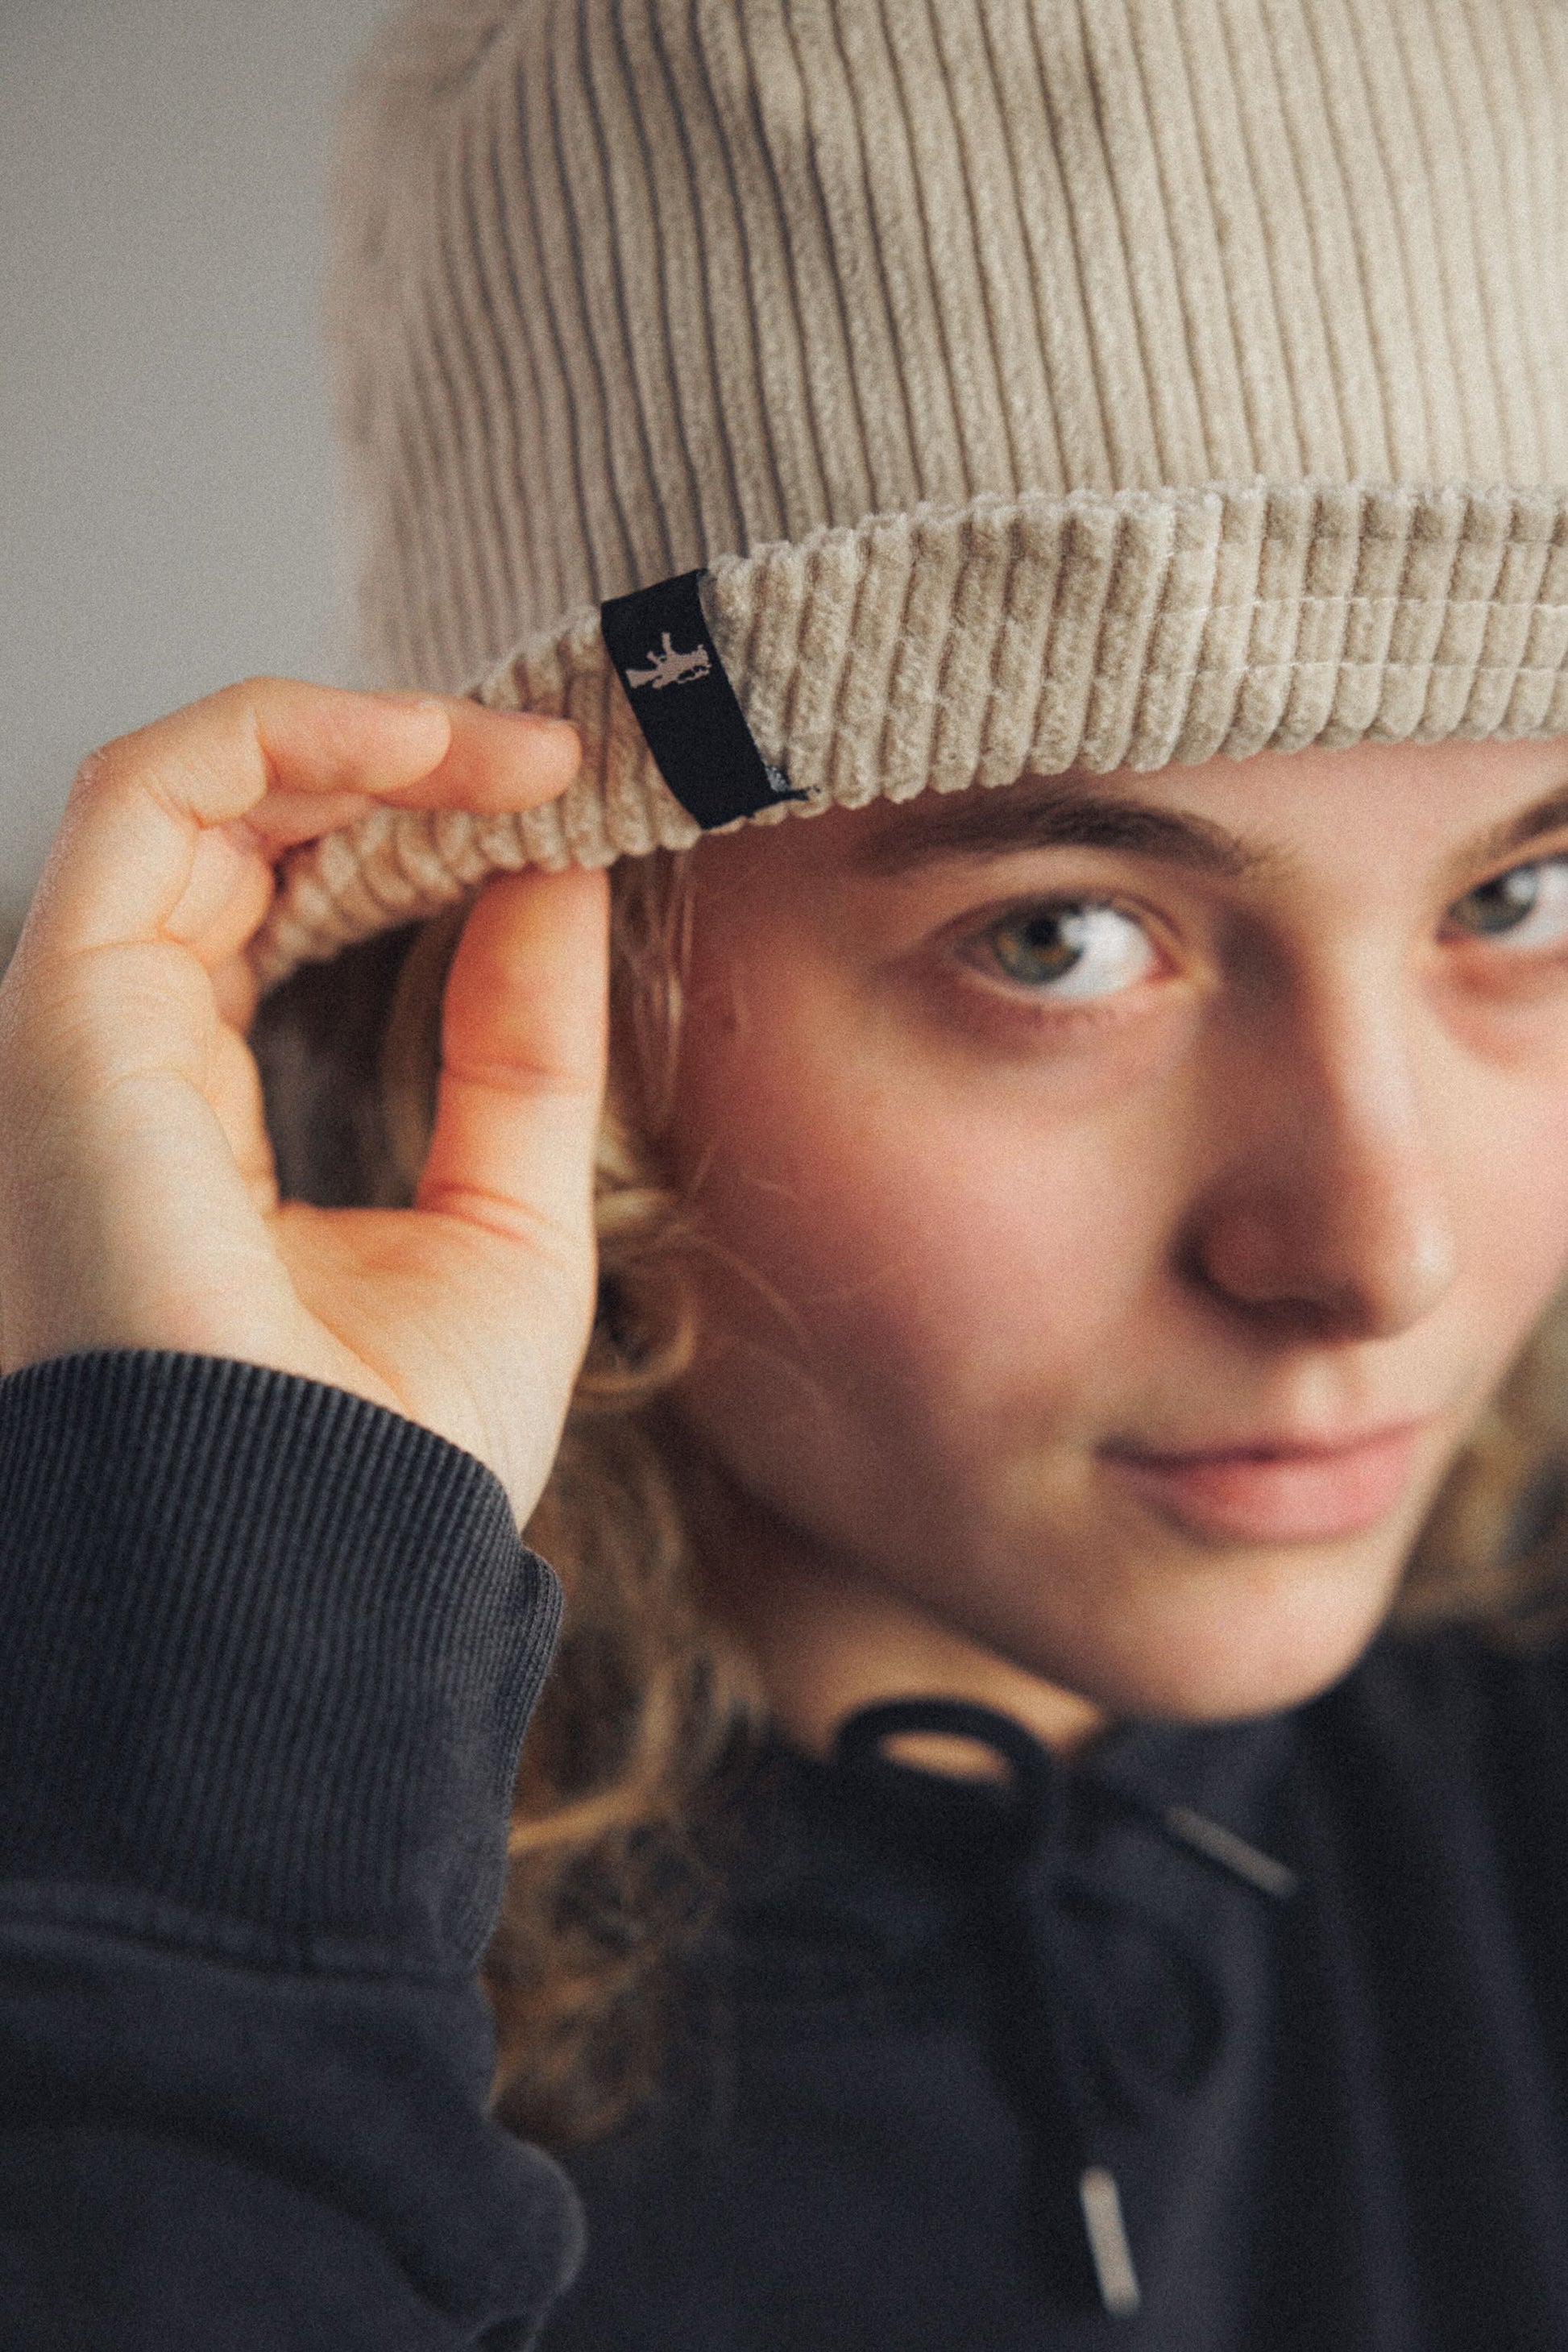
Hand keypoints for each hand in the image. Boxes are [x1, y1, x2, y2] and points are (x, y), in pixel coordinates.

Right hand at [0, 678, 607, 1526]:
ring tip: (513, 743)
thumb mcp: (507, 1211)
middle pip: (230, 836)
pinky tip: (427, 747)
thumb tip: (558, 875)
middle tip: (551, 755)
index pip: (274, 908)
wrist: (323, 1578)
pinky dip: (286, 734)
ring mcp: (86, 1036)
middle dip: (391, 764)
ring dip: (356, 734)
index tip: (557, 800)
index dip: (404, 827)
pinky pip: (148, 798)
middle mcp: (124, 1065)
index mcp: (202, 1119)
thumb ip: (518, 1041)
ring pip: (184, 792)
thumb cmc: (399, 1451)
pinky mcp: (70, 1016)